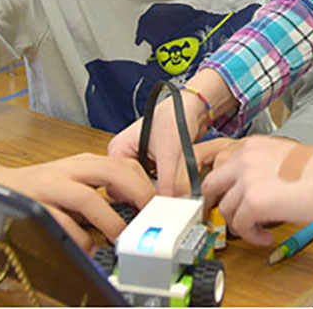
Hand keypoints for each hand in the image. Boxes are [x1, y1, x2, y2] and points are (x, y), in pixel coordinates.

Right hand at [0, 138, 154, 252]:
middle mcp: (69, 169)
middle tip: (150, 217)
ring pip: (87, 198)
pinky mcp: (34, 206)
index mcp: (83, 162)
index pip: (123, 163)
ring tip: (121, 238)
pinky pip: (60, 223)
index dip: (145, 182)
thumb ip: (102, 189)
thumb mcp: (76, 180)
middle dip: (137, 194)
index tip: (161, 203)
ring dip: (109, 220)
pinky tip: (88, 247)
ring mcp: (50, 187)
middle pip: (112, 172)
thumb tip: (138, 208)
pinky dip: (77, 237)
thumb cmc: (42, 187)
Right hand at [107, 70, 236, 196]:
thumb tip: (168, 204)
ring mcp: (138, 160)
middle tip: (165, 199)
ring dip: (159, 189)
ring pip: (144, 187)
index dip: (136, 197)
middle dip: (149, 193)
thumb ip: (168, 181)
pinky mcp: (152, 163)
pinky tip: (175, 181)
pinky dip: (165, 184)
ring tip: (172, 186)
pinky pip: (156, 183)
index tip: (153, 206)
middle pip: (130, 189)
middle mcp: (125, 155)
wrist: (195, 107)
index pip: (117, 186)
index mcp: (118, 149)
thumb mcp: (170, 152)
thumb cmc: (177, 115)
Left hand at [201, 135, 312, 245]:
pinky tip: (265, 236)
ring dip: (240, 225)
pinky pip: (240, 226)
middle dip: (214, 205)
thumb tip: (251, 193)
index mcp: (252, 146)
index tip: (224, 201)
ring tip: (258, 229)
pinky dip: (251, 236)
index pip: (220, 167)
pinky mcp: (254, 201)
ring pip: (225, 209)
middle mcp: (245, 159)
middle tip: (227, 218)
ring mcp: (247, 179)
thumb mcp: (283, 158)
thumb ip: (261, 169)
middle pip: (211, 186)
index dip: (220, 188)